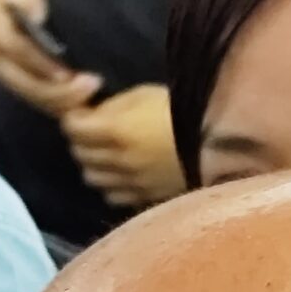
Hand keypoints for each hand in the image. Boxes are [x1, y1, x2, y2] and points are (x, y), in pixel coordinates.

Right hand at [0, 0, 102, 116]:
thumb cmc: (9, 4)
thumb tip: (39, 17)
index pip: (21, 53)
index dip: (44, 65)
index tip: (68, 72)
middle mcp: (1, 66)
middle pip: (30, 86)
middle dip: (61, 91)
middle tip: (93, 83)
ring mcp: (10, 82)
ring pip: (36, 100)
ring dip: (65, 103)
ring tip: (93, 94)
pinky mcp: (20, 91)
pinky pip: (41, 105)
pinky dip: (63, 107)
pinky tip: (85, 104)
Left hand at [63, 85, 188, 210]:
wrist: (218, 142)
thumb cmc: (182, 110)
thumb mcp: (145, 94)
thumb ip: (114, 106)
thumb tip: (92, 114)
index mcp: (116, 131)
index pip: (73, 127)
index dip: (72, 117)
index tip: (80, 112)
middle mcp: (117, 160)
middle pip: (79, 154)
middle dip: (81, 140)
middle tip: (92, 130)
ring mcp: (129, 183)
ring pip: (92, 178)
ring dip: (93, 164)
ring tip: (105, 153)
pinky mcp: (143, 197)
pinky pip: (112, 195)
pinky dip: (111, 184)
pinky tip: (122, 173)